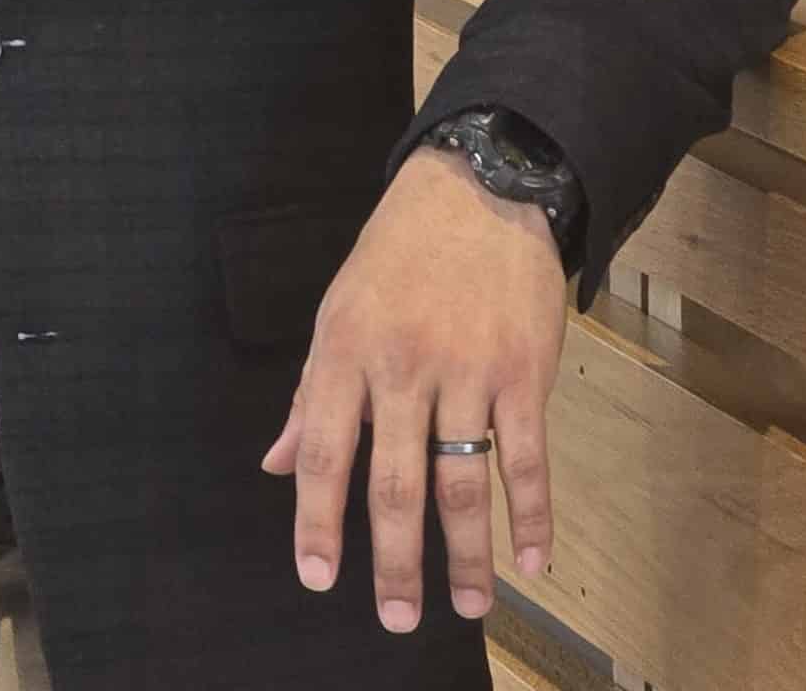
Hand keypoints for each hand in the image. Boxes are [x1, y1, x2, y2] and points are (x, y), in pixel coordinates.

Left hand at [260, 143, 567, 632]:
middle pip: (392, 481)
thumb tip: (273, 463)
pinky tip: (532, 558)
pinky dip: (531, 514)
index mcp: (345, 348)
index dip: (316, 519)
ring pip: (462, 482)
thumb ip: (311, 393)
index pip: (320, 449)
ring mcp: (466, 369)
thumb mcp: (339, 308)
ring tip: (465, 606)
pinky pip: (526, 456)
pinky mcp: (522, 370)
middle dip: (392, 560)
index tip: (318, 578)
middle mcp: (402, 364)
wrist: (478, 187)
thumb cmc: (397, 251)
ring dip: (465, 555)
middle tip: (397, 618)